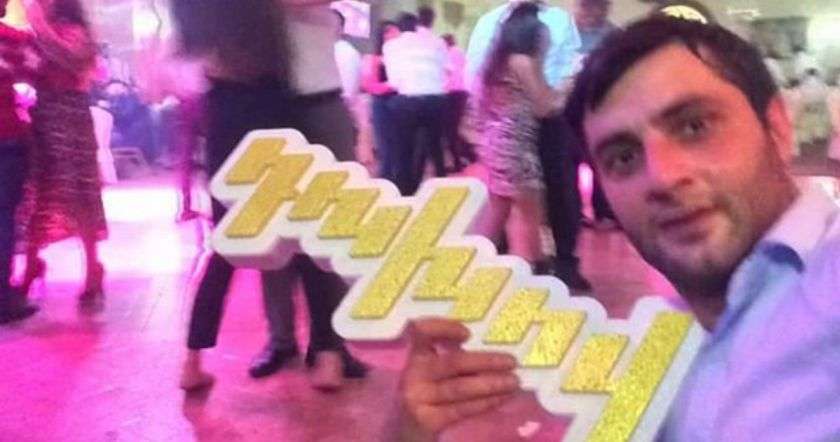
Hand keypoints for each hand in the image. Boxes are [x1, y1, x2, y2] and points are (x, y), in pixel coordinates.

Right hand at [396, 318, 520, 439]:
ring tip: (514, 382)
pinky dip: (484, 402)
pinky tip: (501, 398)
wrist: (406, 428)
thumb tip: (484, 350)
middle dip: (485, 361)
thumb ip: (445, 355)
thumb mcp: (427, 368)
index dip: (443, 329)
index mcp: (410, 354)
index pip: (421, 332)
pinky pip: (462, 409)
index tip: (467, 334)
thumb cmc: (422, 391)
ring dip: (491, 384)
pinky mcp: (428, 420)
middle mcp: (411, 374)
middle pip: (452, 363)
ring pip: (460, 388)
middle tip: (512, 361)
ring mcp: (418, 398)